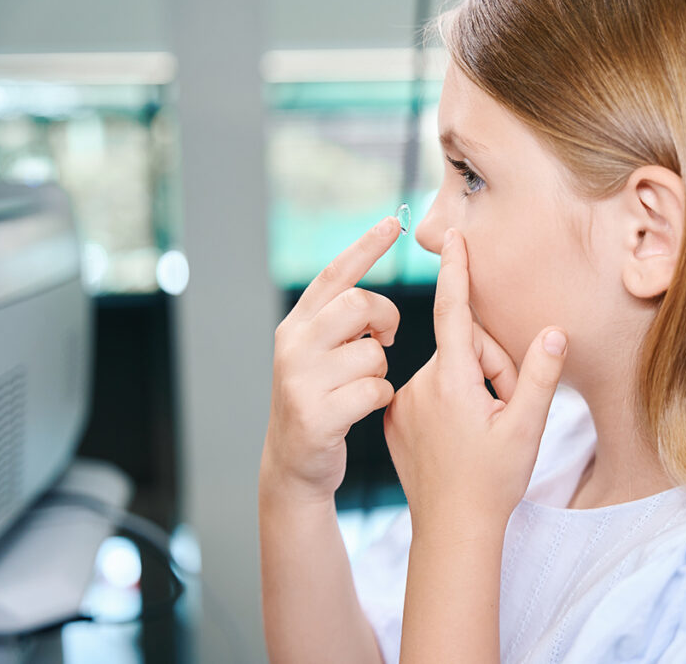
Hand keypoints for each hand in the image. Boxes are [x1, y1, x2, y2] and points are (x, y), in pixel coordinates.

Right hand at [262, 216, 400, 502]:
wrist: (294, 462)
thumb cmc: (321, 399)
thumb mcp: (318, 354)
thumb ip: (337, 324)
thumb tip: (373, 300)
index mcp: (296, 324)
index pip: (335, 274)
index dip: (366, 246)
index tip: (393, 223)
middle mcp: (292, 345)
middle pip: (360, 303)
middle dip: (387, 318)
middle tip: (388, 337)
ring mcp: (300, 380)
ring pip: (374, 353)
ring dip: (381, 371)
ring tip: (363, 385)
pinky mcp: (316, 414)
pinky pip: (376, 391)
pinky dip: (381, 399)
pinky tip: (363, 408)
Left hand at [383, 228, 567, 536]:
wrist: (451, 530)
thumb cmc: (493, 481)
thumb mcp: (527, 428)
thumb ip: (540, 375)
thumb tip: (552, 331)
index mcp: (452, 381)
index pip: (453, 312)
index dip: (456, 273)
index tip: (452, 237)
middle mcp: (420, 385)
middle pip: (464, 348)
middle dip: (491, 367)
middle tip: (507, 408)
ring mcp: (403, 403)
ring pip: (448, 371)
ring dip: (472, 386)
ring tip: (484, 429)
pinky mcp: (393, 419)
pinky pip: (429, 391)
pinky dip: (449, 401)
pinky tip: (459, 437)